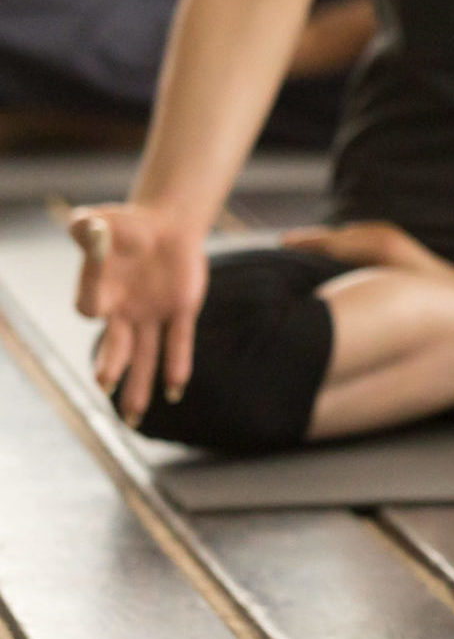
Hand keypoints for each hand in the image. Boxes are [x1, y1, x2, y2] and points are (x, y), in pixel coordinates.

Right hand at [67, 204, 208, 424]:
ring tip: (134, 419)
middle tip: (105, 386)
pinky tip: (176, 390)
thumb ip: (88, 227)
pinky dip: (177, 364)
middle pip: (116, 345)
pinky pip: (178, 342)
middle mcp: (123, 312)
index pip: (91, 309)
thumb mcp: (99, 220)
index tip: (96, 311)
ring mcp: (151, 315)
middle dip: (112, 364)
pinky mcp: (181, 311)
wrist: (163, 226)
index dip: (93, 309)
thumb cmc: (123, 225)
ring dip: (141, 383)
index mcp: (99, 292)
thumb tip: (87, 226)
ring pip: (145, 355)